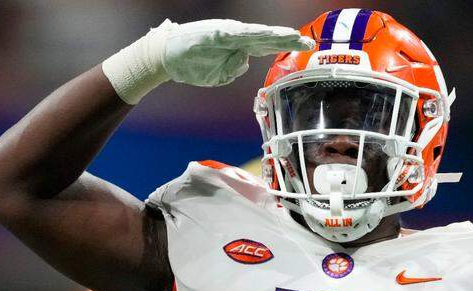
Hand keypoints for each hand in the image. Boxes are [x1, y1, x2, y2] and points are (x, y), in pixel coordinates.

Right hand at [157, 19, 313, 86]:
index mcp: (238, 46)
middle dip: (287, 39)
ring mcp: (226, 33)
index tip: (305, 46)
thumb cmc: (191, 64)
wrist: (164, 56)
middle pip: (267, 38)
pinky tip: (264, 34)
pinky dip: (251, 34)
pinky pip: (236, 34)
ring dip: (273, 36)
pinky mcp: (215, 32)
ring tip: (291, 36)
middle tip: (307, 41)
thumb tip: (244, 62)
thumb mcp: (217, 75)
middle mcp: (235, 36)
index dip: (286, 45)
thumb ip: (233, 69)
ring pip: (255, 34)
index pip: (267, 45)